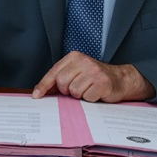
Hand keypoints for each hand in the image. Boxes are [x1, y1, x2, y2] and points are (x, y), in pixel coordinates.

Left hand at [31, 52, 154, 102]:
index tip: (37, 95)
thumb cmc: (94, 78)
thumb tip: (41, 91)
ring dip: (80, 96)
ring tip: (88, 90)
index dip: (43, 85)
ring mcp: (94, 71)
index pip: (54, 72)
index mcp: (74, 57)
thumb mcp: (77, 72)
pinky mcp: (102, 82)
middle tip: (77, 89)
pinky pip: (87, 98)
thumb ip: (60, 79)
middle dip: (66, 91)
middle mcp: (83, 61)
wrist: (120, 79)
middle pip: (62, 83)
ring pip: (74, 92)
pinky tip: (96, 93)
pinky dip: (90, 99)